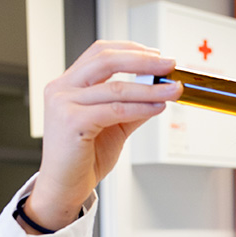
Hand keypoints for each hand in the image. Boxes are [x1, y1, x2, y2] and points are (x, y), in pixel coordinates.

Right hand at [23, 40, 181, 231]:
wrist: (65, 186)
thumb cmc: (83, 157)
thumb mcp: (112, 125)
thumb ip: (131, 106)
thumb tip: (159, 91)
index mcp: (68, 84)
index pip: (100, 53)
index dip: (131, 50)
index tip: (157, 55)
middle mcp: (61, 89)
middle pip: (106, 60)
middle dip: (144, 61)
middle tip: (170, 65)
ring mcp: (63, 104)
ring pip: (116, 87)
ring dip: (150, 88)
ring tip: (173, 90)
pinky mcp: (71, 122)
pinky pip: (115, 110)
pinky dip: (141, 107)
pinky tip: (158, 107)